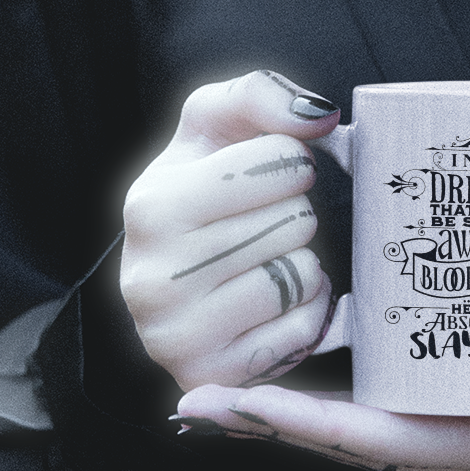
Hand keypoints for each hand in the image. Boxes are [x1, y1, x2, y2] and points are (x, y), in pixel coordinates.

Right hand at [120, 69, 340, 391]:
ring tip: (269, 258)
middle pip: (295, 220)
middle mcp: (151, 278)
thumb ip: (260, 94)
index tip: (268, 176)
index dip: (291, 162)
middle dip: (296, 213)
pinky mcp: (212, 376)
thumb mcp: (216, 124)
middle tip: (266, 223)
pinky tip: (275, 301)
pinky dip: (308, 311)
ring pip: (300, 275)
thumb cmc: (205, 187)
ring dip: (304, 262)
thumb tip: (319, 116)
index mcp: (150, 206)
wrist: (174, 276)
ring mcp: (176, 337)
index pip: (280, 160)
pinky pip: (303, 329)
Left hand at [175, 354, 469, 470]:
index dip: (306, 424)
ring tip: (233, 376)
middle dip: (273, 420)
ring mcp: (461, 439)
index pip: (378, 440)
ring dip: (296, 408)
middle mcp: (459, 453)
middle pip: (346, 439)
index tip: (240, 405)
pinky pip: (391, 408)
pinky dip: (342, 392)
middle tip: (196, 396)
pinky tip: (318, 357)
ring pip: (360, 426)